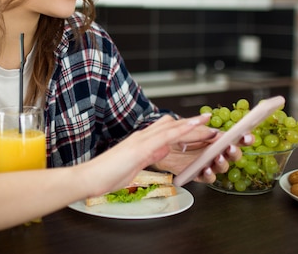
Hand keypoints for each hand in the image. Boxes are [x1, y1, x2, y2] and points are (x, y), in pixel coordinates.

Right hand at [81, 113, 212, 196]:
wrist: (90, 178)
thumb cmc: (107, 175)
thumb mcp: (134, 165)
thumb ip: (150, 156)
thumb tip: (164, 150)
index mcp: (140, 143)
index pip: (165, 131)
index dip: (181, 128)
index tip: (196, 126)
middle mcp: (141, 138)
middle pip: (170, 125)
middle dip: (190, 123)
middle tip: (207, 119)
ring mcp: (141, 141)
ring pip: (170, 127)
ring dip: (189, 123)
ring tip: (206, 120)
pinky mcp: (140, 149)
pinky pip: (164, 137)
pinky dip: (180, 131)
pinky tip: (191, 129)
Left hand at [154, 130, 254, 183]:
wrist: (159, 146)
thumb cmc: (175, 136)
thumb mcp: (187, 128)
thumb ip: (200, 128)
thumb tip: (212, 125)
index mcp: (216, 139)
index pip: (235, 139)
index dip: (244, 138)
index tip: (248, 136)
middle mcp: (215, 152)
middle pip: (233, 155)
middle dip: (235, 152)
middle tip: (230, 148)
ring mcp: (207, 163)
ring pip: (223, 167)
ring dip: (222, 162)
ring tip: (217, 157)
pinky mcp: (198, 174)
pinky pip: (208, 178)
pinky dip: (209, 174)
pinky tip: (207, 169)